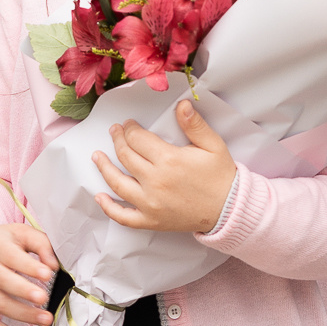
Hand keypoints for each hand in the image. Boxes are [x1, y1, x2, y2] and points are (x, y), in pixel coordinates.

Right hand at [0, 222, 57, 325]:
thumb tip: (53, 264)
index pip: (12, 257)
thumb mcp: (18, 233)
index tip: (47, 273)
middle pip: (3, 281)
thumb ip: (39, 243)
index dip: (29, 266)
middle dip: (24, 291)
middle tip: (43, 298)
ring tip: (44, 318)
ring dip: (22, 315)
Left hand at [92, 99, 238, 234]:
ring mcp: (150, 204)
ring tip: (97, 156)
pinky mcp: (151, 221)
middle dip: (117, 140)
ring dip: (104, 167)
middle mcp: (155, 182)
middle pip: (126, 156)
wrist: (229, 209)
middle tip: (115, 131)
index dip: (130, 128)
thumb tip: (182, 104)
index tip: (129, 124)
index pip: (138, 139)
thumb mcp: (213, 145)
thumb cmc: (220, 176)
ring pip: (117, 183)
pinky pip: (123, 216)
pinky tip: (100, 196)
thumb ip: (195, 124)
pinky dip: (108, 207)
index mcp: (169, 160)